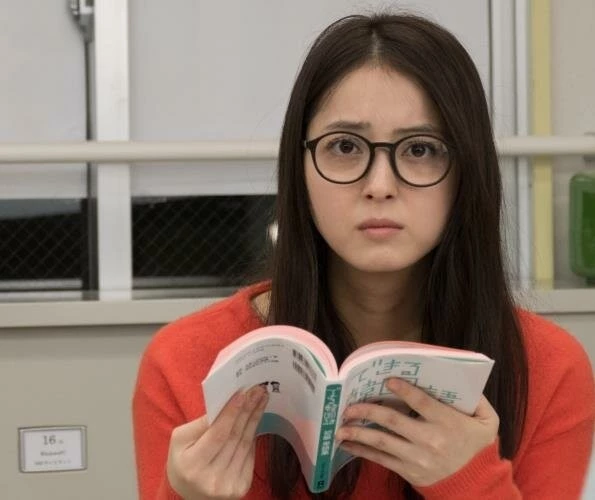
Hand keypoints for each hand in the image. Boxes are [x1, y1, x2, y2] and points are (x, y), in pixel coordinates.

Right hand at [166, 385, 268, 498]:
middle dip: (248, 410)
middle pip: (235, 437)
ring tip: (261, 398)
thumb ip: (199, 424)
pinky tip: (256, 418)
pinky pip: (249, 455)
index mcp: (192, 465)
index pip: (218, 435)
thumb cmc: (182, 460)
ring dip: (255, 418)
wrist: (189, 493)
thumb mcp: (179, 439)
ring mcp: (228, 486)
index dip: (231, 413)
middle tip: (257, 390)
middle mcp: (212, 479)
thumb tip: (224, 406)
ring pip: (245, 444)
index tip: (243, 393)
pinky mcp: (241, 488)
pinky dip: (253, 435)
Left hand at [335, 378, 498, 486]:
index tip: (387, 380)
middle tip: (349, 405)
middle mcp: (429, 440)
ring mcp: (416, 458)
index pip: (421, 402)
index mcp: (447, 422)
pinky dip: (362, 451)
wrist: (475, 485)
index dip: (403, 390)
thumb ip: (477, 399)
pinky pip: (381, 460)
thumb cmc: (478, 446)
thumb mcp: (488, 421)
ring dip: (357, 433)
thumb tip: (461, 378)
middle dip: (367, 411)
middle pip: (392, 421)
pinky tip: (348, 444)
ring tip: (340, 426)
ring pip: (381, 442)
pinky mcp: (408, 470)